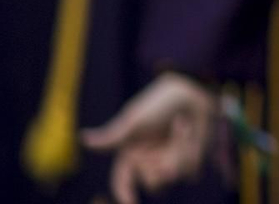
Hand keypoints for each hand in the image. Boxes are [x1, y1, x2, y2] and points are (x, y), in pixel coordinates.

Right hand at [81, 73, 216, 203]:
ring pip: (173, 177)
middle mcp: (149, 161)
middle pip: (153, 184)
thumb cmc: (159, 103)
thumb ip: (112, 137)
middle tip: (163, 146)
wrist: (192, 90)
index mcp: (131, 154)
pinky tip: (190, 132)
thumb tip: (82, 138)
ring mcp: (170, 162)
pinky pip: (191, 170)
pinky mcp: (190, 160)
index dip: (125, 195)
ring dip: (178, 154)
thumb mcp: (135, 120)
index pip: (123, 182)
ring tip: (180, 128)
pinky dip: (191, 152)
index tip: (130, 203)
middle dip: (160, 167)